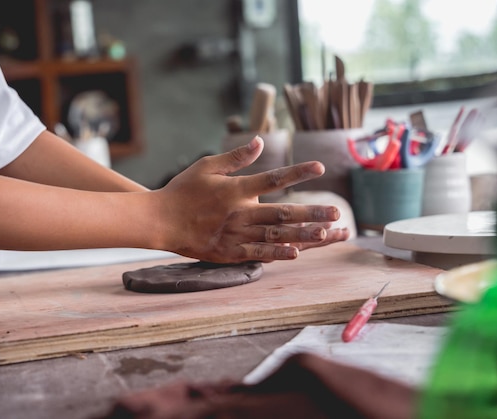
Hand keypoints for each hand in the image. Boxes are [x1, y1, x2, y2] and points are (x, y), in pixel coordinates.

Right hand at [155, 136, 349, 263]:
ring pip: (275, 235)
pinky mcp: (228, 252)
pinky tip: (296, 253)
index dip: (297, 172)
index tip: (319, 168)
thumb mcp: (206, 166)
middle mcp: (239, 212)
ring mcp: (235, 234)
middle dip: (311, 212)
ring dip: (302, 234)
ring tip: (327, 233)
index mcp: (235, 189)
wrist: (160, 220)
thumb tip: (260, 141)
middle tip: (336, 211)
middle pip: (282, 212)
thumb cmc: (182, 190)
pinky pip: (257, 254)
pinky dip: (277, 254)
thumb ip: (236, 157)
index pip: (273, 179)